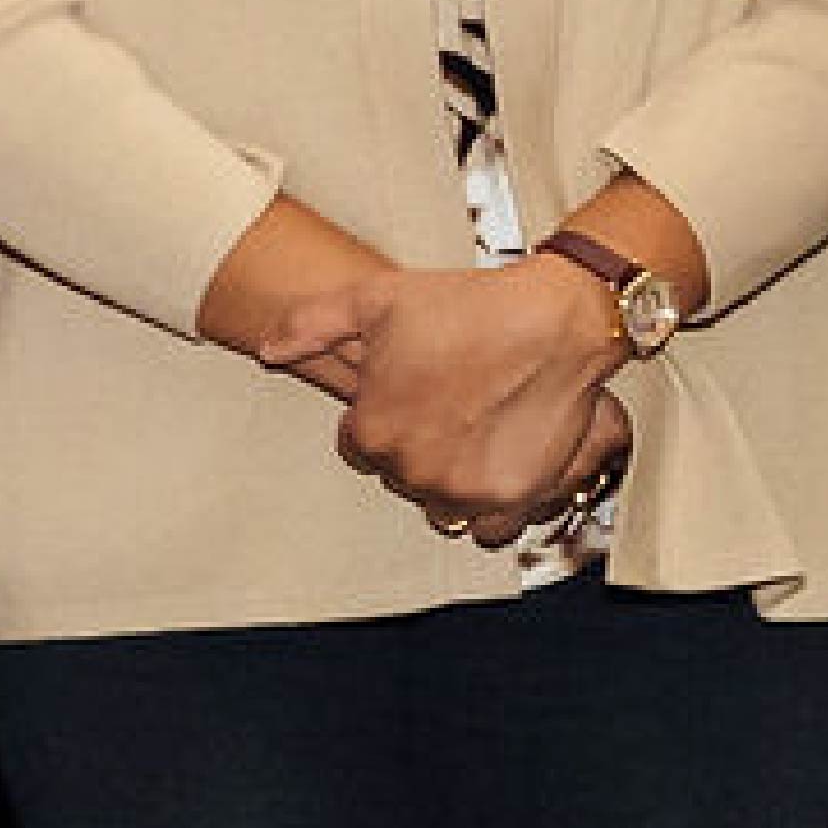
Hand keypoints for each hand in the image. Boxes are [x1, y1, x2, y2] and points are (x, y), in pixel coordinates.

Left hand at [277, 255, 628, 526]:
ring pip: (440, 506)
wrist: (555, 319)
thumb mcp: (373, 299)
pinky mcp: (514, 496)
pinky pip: (491, 528)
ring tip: (465, 446)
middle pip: (399, 476)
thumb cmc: (471, 307)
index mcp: (374, 432)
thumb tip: (271, 350)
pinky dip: (489, 511)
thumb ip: (309, 325)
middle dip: (413, 448)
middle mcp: (416, 469)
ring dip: (446, 483)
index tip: (402, 400)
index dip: (378, 419)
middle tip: (442, 412)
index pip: (358, 449)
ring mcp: (466, 488)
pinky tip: (491, 479)